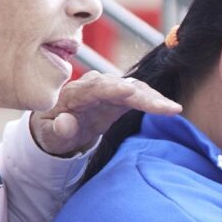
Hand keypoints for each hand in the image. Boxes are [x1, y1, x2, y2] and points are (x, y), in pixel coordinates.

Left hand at [30, 71, 181, 155]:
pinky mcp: (120, 96)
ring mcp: (108, 89)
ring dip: (154, 98)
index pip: (96, 88)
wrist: (56, 127)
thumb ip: (57, 129)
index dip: (114, 89)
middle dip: (144, 95)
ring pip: (134, 88)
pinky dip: (154, 101)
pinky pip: (139, 95)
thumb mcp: (49, 135)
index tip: (131, 92)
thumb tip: (66, 122)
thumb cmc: (51, 132)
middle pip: (121, 86)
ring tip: (173, 109)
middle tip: (166, 107)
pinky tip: (170, 108)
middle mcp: (93, 86)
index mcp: (74, 94)